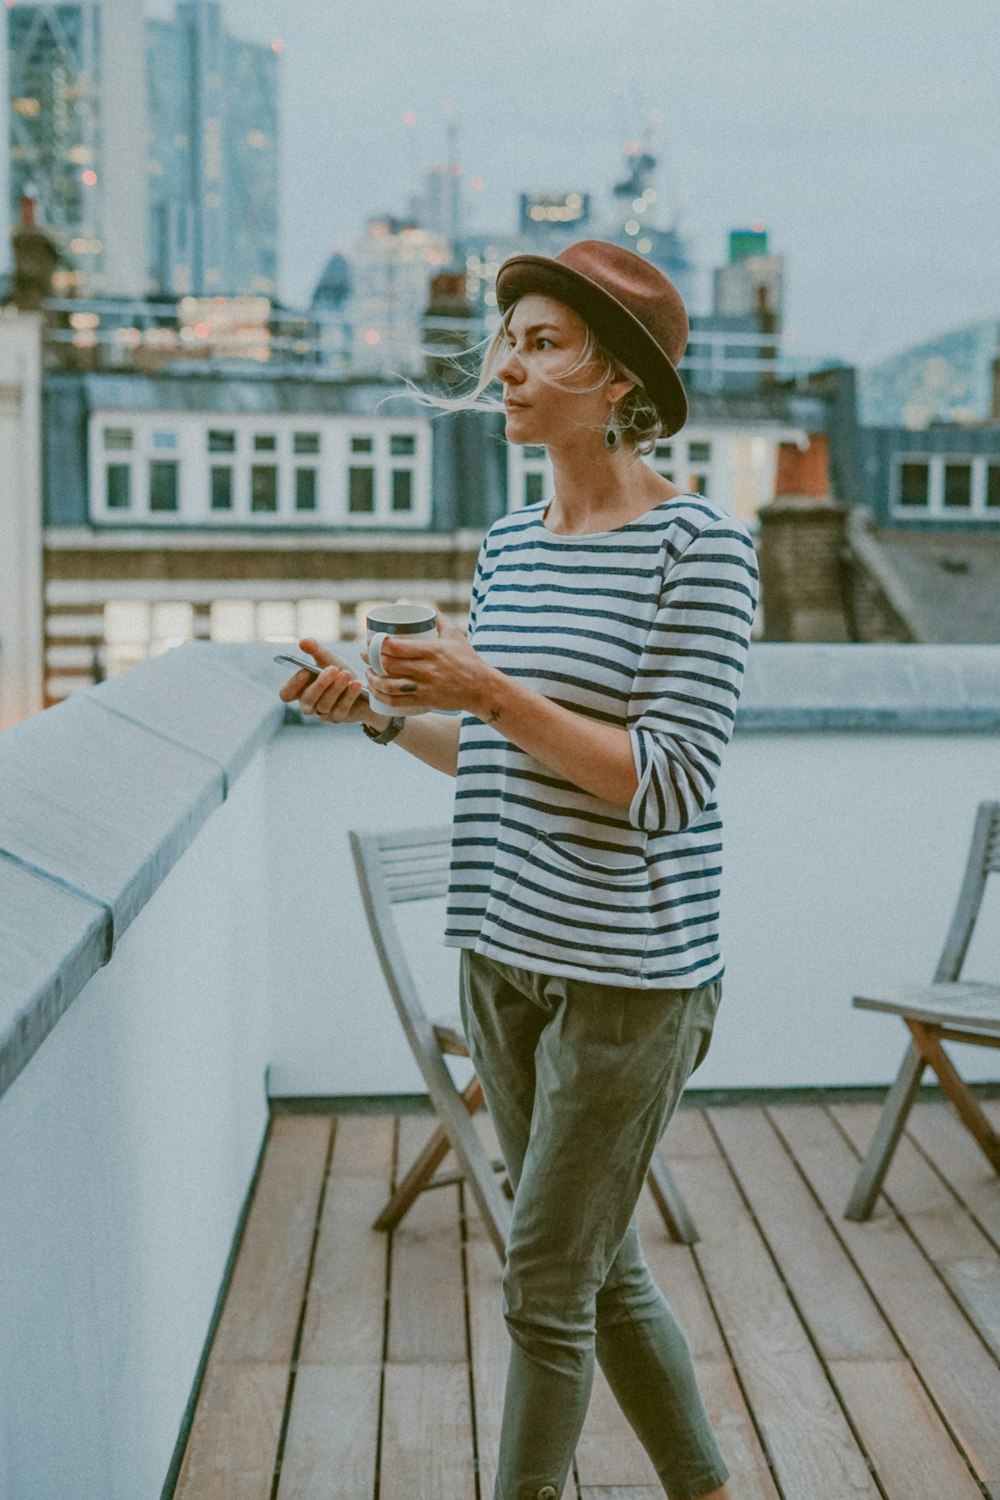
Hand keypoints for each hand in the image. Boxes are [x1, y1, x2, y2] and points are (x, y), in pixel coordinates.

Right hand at [278, 637, 373, 724]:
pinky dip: (349, 696)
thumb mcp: (328, 659)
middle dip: (320, 684)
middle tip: (333, 669)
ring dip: (336, 688)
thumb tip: (303, 642)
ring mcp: (323, 714)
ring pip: (324, 704)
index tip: (305, 671)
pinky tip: (356, 684)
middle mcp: (309, 704)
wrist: (362, 686)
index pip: (286, 694)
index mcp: (300, 690)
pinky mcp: (338, 718)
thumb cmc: (339, 672)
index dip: (293, 685)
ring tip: (347, 674)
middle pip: (307, 699)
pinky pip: (341, 709)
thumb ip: (315, 650)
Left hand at [363, 614, 494, 715]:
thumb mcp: (455, 635)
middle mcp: (427, 669)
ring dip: (374, 679)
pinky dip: (382, 697)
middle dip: (371, 659)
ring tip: (368, 674)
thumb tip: (424, 607)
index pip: (397, 647)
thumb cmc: (468, 659)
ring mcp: (425, 687)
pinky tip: (375, 691)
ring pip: (390, 685)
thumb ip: (439, 619)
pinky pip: (397, 702)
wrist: (481, 688)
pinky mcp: (425, 701)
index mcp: (432, 650)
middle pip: (390, 665)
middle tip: (364, 655)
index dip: (378, 644)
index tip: (371, 641)